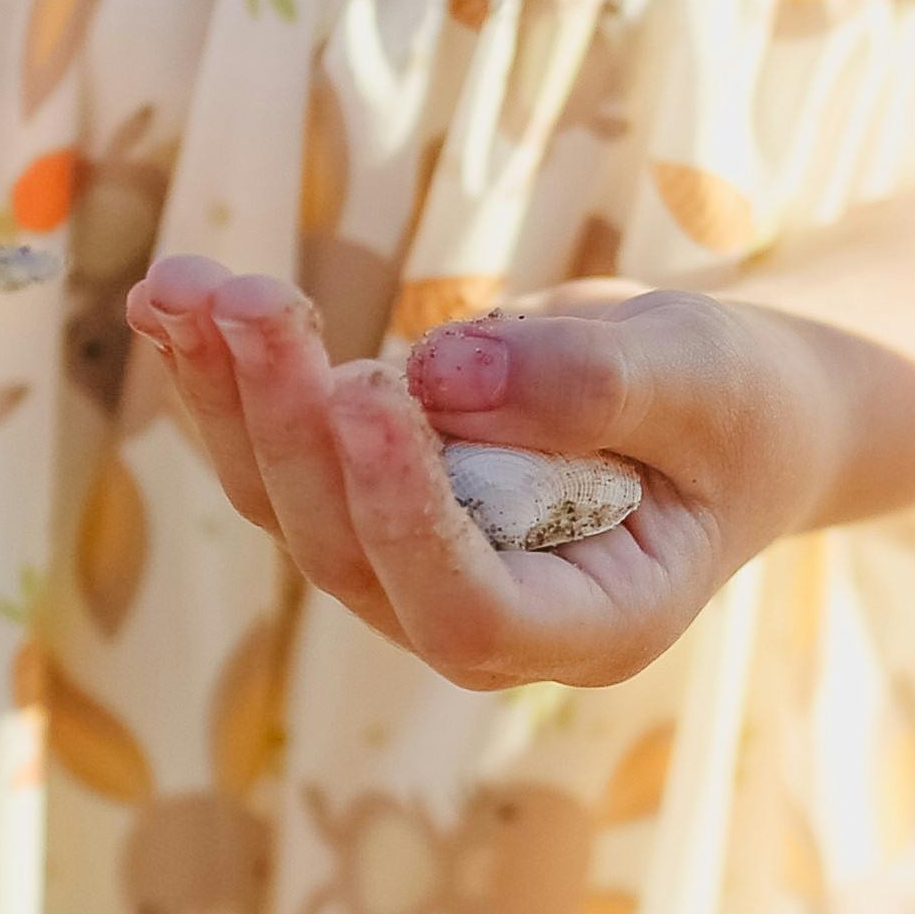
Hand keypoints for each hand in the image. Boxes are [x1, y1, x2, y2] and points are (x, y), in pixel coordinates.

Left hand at [121, 267, 853, 692]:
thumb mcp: (703, 377)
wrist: (730, 406)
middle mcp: (487, 618)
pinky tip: (174, 299)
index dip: (404, 518)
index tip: (368, 392)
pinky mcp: (372, 500)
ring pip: (289, 508)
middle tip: (253, 303)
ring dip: (226, 397)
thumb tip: (439, 371)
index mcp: (590, 624)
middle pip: (351, 557)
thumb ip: (592, 384)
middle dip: (291, 428)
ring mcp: (416, 567)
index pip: (470, 612)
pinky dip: (223, 376)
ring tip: (183, 290)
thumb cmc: (739, 401)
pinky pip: (278, 454)